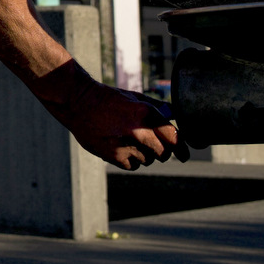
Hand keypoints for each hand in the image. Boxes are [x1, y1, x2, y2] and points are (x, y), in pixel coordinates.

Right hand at [33, 62, 187, 169]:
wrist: (78, 102)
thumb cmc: (108, 98)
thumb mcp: (134, 97)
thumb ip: (156, 108)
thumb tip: (174, 115)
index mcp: (146, 114)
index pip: (174, 138)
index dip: (183, 149)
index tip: (185, 155)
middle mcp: (138, 131)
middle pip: (163, 153)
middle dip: (162, 151)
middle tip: (154, 146)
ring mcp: (126, 145)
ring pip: (148, 160)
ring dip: (144, 154)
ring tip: (130, 141)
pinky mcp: (113, 155)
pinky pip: (132, 166)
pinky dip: (131, 160)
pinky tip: (121, 147)